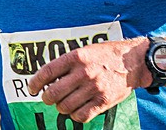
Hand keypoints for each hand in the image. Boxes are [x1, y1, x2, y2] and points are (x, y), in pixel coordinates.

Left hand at [28, 39, 148, 122]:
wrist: (133, 61)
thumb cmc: (106, 54)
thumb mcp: (85, 50)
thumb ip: (67, 63)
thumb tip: (47, 78)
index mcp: (76, 57)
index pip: (47, 72)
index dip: (35, 83)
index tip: (32, 88)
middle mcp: (83, 73)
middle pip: (53, 93)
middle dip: (47, 98)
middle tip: (48, 97)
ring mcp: (93, 88)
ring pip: (65, 107)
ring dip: (61, 107)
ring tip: (64, 103)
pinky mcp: (103, 101)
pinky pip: (81, 115)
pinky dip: (75, 115)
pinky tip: (76, 110)